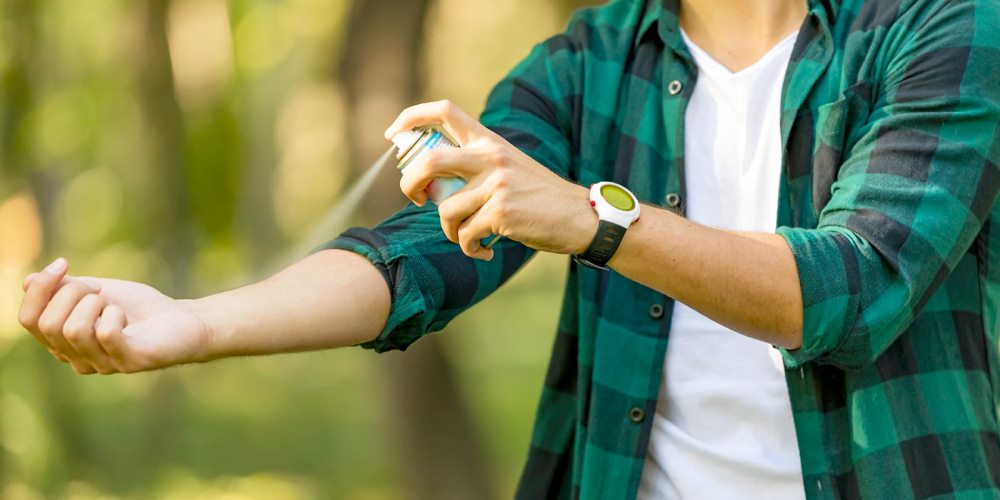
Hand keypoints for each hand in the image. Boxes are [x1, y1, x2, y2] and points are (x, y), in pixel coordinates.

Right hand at [18, 258, 212, 373]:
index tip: (63, 263)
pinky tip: (125, 315)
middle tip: (100, 289)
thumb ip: (65, 288)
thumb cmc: (141, 308)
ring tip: (112, 303)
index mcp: (64, 342)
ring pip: (72, 330)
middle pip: (47, 324)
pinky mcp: (129, 362)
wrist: (186, 320)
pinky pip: (105, 334)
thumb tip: (27, 281)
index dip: (40, 289)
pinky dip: (113, 314)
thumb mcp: (98, 291)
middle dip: (71, 293)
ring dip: (93, 303)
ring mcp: (103, 364)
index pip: (28, 321)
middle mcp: (77, 359)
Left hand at [384, 100, 597, 259]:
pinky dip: (469, 248)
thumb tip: (431, 183)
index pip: (444, 111)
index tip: (392, 135)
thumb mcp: (509, 166)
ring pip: (445, 211)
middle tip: (417, 199)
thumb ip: (475, 165)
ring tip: (469, 238)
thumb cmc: (539, 196)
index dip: (410, 118)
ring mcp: (495, 184)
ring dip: (451, 232)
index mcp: (489, 140)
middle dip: (410, 184)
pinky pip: (465, 235)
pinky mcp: (501, 212)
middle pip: (430, 162)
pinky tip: (484, 251)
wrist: (579, 216)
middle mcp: (490, 157)